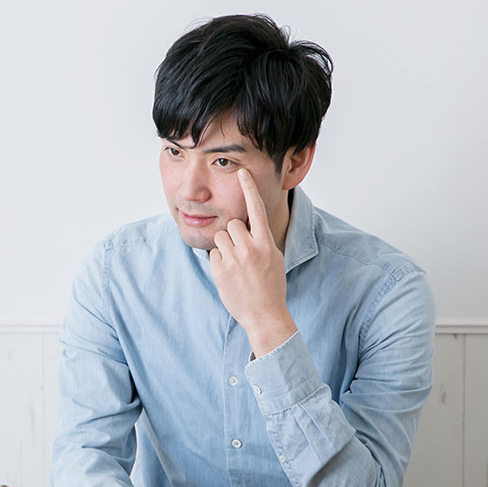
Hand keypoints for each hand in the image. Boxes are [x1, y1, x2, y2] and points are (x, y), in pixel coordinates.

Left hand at [209, 168, 296, 356]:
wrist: (264, 314)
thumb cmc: (271, 286)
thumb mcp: (274, 257)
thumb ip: (260, 240)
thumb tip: (246, 226)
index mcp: (266, 243)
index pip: (256, 209)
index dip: (248, 189)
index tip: (241, 172)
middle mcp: (250, 248)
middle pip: (232, 224)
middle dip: (233, 234)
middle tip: (241, 252)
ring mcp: (234, 259)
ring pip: (220, 237)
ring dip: (225, 247)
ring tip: (236, 265)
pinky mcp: (220, 270)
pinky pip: (213, 254)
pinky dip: (219, 262)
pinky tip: (230, 275)